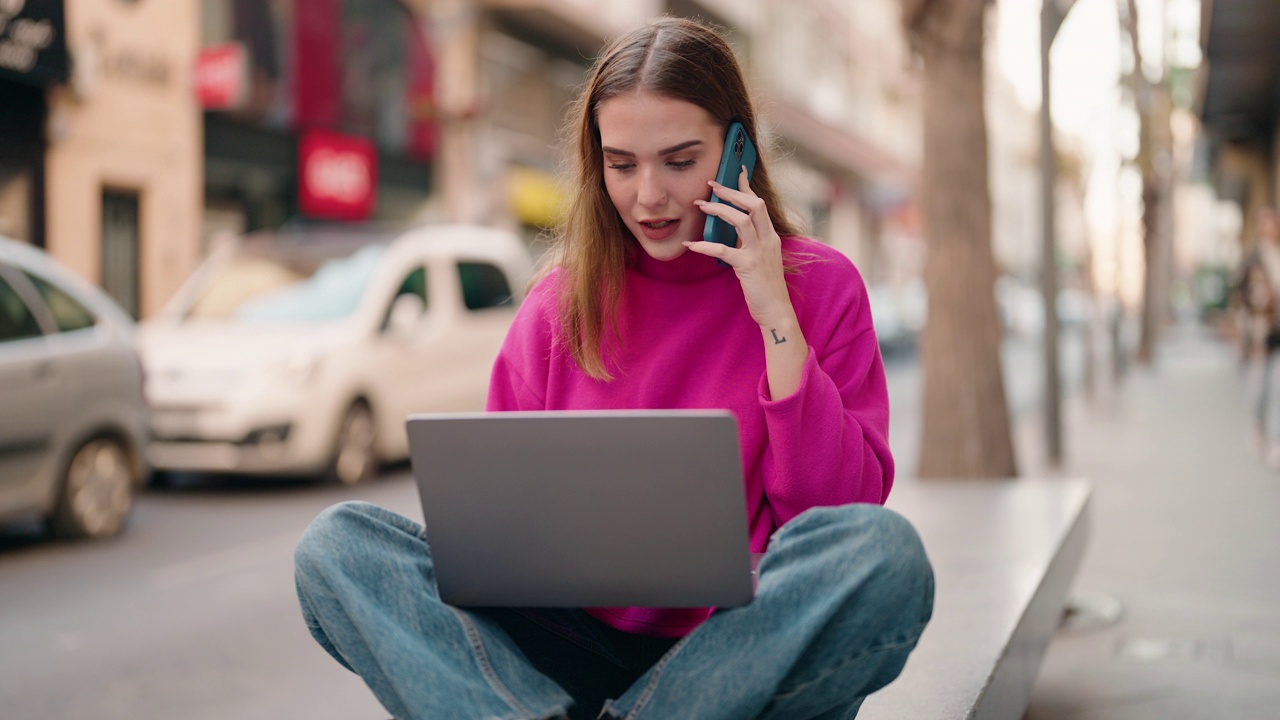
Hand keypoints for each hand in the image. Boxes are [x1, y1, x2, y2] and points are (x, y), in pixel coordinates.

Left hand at [687, 167, 795, 328]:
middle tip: (711, 185)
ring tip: (700, 206)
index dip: (747, 186)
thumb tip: (732, 233)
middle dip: (731, 192)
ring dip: (719, 210)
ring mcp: (759, 251)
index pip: (759, 204)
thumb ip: (749, 244)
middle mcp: (768, 240)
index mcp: (770, 236)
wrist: (776, 311)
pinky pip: (724, 250)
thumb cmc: (765, 288)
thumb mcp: (760, 260)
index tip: (736, 171)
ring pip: (741, 220)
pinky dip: (705, 246)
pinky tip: (691, 245)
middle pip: (753, 204)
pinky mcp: (748, 266)